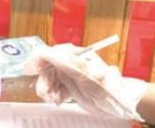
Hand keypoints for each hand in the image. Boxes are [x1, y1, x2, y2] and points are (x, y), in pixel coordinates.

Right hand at [27, 44, 145, 120]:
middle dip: (44, 79)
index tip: (35, 68)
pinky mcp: (69, 87)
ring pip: (50, 79)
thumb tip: (52, 53)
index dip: (42, 59)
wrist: (119, 103)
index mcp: (76, 55)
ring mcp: (69, 75)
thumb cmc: (109, 86)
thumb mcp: (91, 74)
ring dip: (47, 89)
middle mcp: (71, 63)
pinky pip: (55, 89)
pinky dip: (53, 95)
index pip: (54, 52)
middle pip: (49, 67)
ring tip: (53, 99)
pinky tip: (58, 100)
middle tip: (45, 92)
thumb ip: (70, 63)